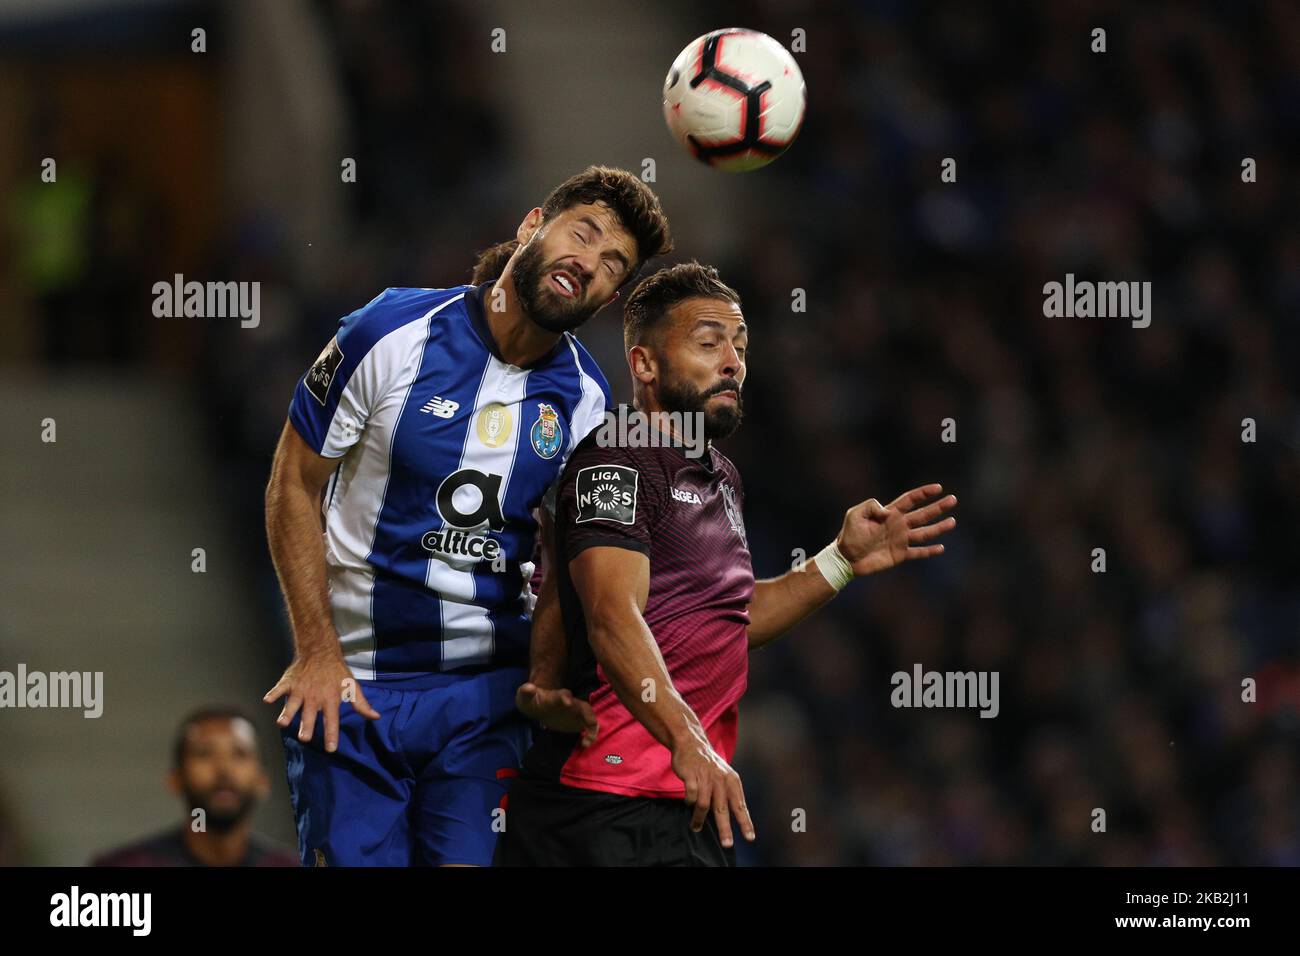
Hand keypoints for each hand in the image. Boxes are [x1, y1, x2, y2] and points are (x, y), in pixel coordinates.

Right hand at [263, 653, 378, 752]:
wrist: (320, 651)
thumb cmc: (337, 672)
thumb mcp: (352, 687)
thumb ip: (361, 704)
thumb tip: (376, 717)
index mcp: (330, 699)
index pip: (332, 720)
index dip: (331, 734)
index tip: (330, 749)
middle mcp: (314, 696)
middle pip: (309, 715)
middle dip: (307, 726)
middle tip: (304, 737)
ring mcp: (300, 689)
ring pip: (293, 703)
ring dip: (288, 713)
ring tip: (283, 723)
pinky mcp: (289, 682)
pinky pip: (280, 688)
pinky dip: (274, 693)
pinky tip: (267, 700)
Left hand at [515, 682, 598, 746]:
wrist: (538, 706)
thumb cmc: (532, 700)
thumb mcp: (526, 695)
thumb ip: (526, 691)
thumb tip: (529, 688)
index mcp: (557, 696)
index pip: (564, 695)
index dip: (565, 698)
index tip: (567, 703)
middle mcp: (570, 703)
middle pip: (582, 705)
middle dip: (586, 713)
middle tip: (589, 722)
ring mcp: (576, 712)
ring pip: (589, 715)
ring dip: (591, 725)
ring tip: (588, 740)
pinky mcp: (578, 722)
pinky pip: (589, 727)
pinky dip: (591, 735)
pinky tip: (585, 744)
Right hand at [671, 731, 754, 848]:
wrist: (691, 743)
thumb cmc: (709, 765)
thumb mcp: (724, 776)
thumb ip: (728, 795)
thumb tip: (736, 817)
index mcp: (732, 781)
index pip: (740, 805)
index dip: (745, 822)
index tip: (750, 838)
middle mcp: (721, 779)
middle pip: (723, 809)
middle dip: (725, 828)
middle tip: (727, 844)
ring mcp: (706, 777)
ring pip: (704, 804)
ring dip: (699, 818)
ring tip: (696, 827)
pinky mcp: (691, 775)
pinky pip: (691, 795)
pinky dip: (689, 802)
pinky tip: (689, 802)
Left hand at [836, 483, 956, 575]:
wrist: (846, 558)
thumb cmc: (849, 534)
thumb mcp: (855, 514)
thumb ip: (871, 506)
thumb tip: (888, 512)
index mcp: (890, 513)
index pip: (910, 500)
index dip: (924, 493)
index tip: (938, 487)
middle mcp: (899, 525)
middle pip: (923, 514)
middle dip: (938, 507)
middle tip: (953, 500)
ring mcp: (900, 540)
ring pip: (925, 532)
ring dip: (939, 527)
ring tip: (952, 522)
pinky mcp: (900, 555)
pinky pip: (918, 552)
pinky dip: (929, 551)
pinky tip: (941, 548)